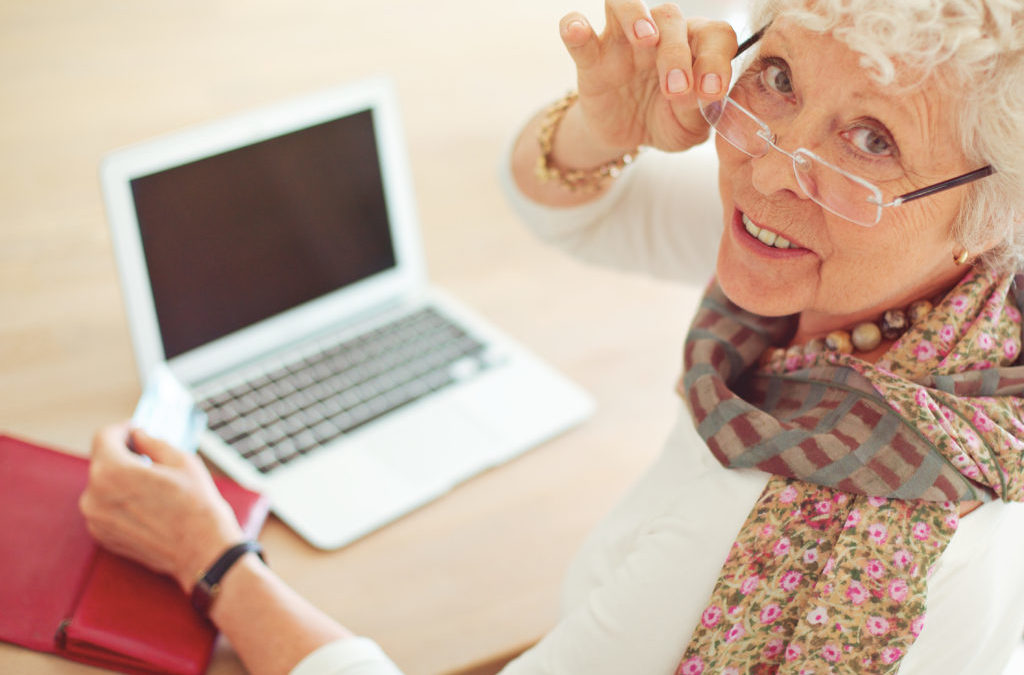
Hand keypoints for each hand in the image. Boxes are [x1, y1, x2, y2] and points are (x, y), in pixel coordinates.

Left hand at [79, 422, 243, 591]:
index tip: (135, 431)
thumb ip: (152, 443)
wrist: (202, 551)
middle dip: (123, 455)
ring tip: (151, 484)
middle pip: (103, 461)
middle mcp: (94, 496)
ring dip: (121, 479)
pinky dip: (120, 501)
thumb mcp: (182, 461)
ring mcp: (95, 519)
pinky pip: (105, 507)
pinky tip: (147, 505)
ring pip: (103, 485)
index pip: (104, 437)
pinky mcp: (102, 536)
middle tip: (149, 456)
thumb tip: (139, 436)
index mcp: (113, 472)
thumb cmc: (196, 506)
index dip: (122, 429)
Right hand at [559, 0, 737, 152]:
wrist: (629, 138)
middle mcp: (659, 35)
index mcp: (694, 46)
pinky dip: (574, 27)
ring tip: (644, 40)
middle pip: (670, 18)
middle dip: (676, 53)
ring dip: (636, 17)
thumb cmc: (667, 122)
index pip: (713, 35)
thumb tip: (704, 94)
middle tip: (675, 89)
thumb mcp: (690, 126)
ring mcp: (622, 41)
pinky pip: (576, 30)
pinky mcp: (591, 58)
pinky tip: (577, 31)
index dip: (717, 58)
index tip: (712, 91)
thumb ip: (701, 110)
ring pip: (624, 4)